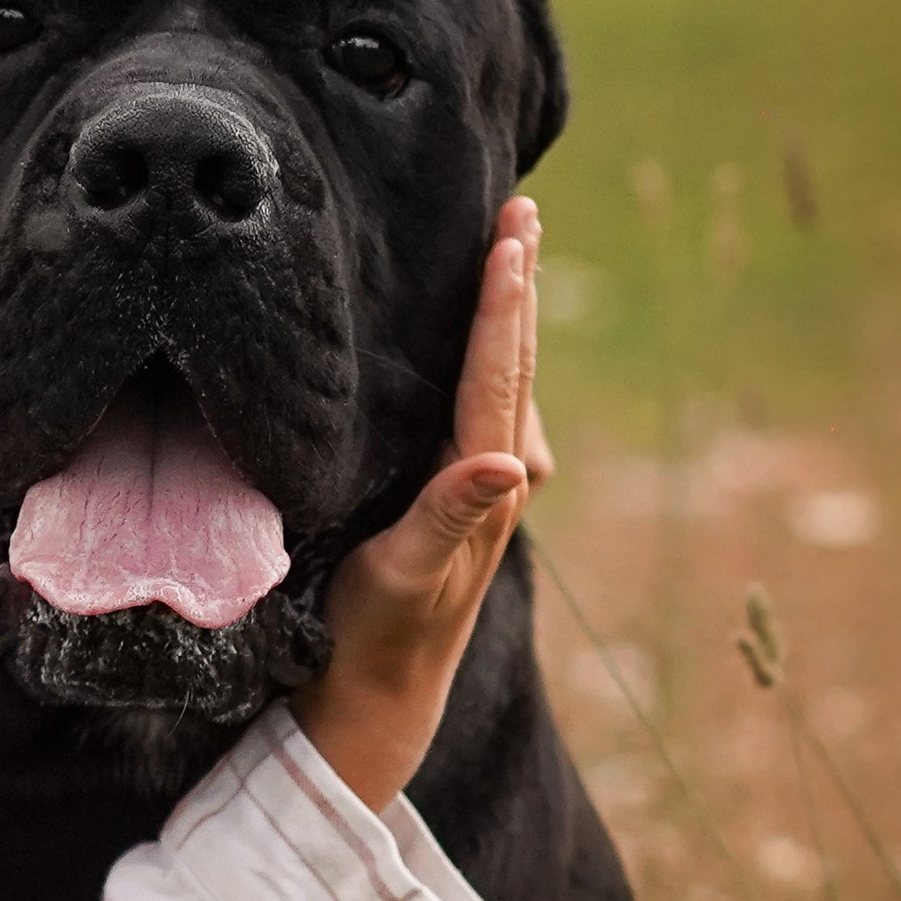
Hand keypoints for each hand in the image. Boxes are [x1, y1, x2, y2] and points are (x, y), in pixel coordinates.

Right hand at [293, 197, 540, 815]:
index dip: (502, 303)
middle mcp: (500, 476)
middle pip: (514, 361)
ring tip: (511, 249)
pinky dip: (490, 353)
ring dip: (510, 313)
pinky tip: (478, 338)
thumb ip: (452, 516)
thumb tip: (513, 464)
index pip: (496, 373)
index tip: (510, 235)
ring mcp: (490, 485)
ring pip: (506, 377)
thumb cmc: (379, 630)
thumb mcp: (406, 575)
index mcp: (482, 482)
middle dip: (518, 284)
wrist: (384, 691)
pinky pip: (488, 401)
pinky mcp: (470, 494)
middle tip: (521, 208)